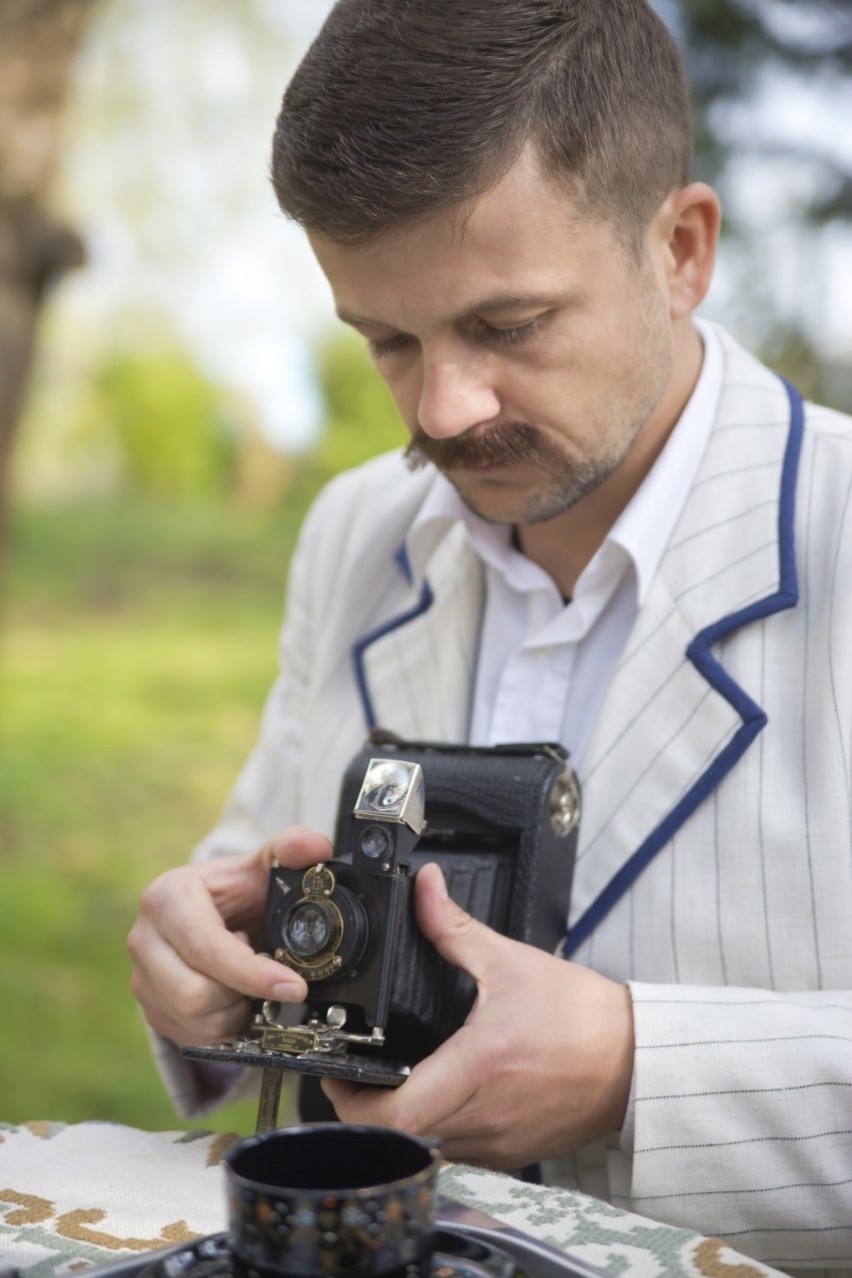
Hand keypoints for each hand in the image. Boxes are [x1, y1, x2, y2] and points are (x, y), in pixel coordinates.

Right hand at [127, 828, 331, 1048]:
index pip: (206, 948)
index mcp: (166, 898)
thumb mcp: (264, 866)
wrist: (216, 913)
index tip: (293, 986)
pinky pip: (192, 1038)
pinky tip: (236, 999)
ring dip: (235, 1012)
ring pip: (194, 1020)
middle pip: (194, 994)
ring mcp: (141, 977)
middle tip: (265, 973)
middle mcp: (144, 939)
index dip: (252, 973)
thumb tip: (314, 846)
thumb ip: (292, 848)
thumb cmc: (238, 892)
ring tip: (248, 983)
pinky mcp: (150, 1008)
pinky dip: (224, 1027)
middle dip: (241, 993)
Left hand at [322, 863, 634, 1168]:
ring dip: (397, 1124)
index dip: (349, 1100)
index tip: (338, 1071)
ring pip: (422, 1152)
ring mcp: (496, 1144)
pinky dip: (434, 1130)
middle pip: (395, 1140)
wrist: (637, 1060)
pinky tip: (436, 1096)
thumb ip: (454, 927)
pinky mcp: (511, 1155)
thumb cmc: (583, 1017)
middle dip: (363, 1109)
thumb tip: (424, 888)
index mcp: (478, 1069)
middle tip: (353, 1074)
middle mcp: (483, 1117)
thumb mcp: (511, 962)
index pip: (393, 1116)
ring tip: (389, 1082)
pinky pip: (454, 1153)